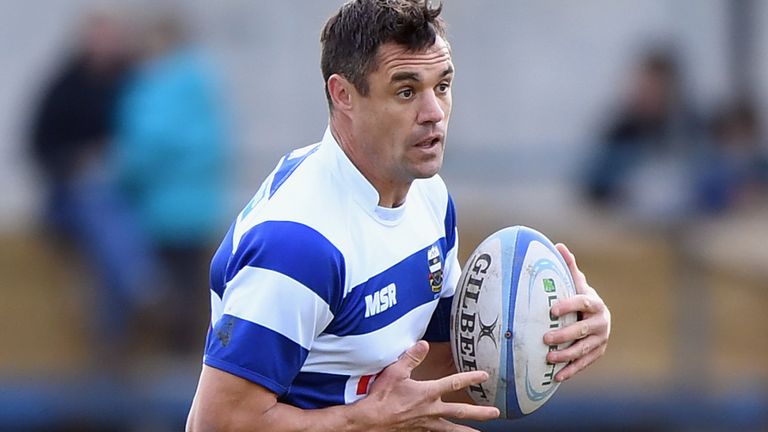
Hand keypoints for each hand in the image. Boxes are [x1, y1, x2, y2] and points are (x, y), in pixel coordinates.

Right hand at [357, 341, 499, 431]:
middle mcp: (430, 410)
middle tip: (495, 413)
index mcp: (427, 393)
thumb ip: (411, 357)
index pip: (454, 383)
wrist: (370, 421)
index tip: (484, 375)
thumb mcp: (395, 372)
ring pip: (451, 429)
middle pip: (460, 411)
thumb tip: (424, 344)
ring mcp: (425, 423)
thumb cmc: (381, 397)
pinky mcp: (418, 430)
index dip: (471, 378)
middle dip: (479, 412)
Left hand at [544, 243, 610, 381]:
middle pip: (582, 330)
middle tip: (544, 339)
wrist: (597, 315)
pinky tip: (557, 377)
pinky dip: (572, 370)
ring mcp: (601, 340)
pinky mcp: (598, 353)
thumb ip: (568, 267)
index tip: (552, 310)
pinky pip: (584, 363)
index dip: (569, 305)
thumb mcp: (575, 283)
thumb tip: (557, 245)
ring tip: (548, 359)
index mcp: (595, 303)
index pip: (583, 302)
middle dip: (564, 335)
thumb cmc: (579, 297)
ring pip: (583, 350)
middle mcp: (601, 322)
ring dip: (566, 356)